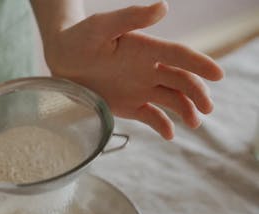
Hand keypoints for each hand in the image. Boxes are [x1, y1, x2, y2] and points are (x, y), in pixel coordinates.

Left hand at [42, 1, 223, 139]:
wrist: (61, 57)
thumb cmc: (80, 37)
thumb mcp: (102, 26)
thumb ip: (130, 18)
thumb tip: (163, 7)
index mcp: (146, 49)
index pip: (179, 56)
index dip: (199, 64)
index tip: (218, 74)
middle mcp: (148, 69)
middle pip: (181, 81)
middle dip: (197, 93)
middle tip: (207, 108)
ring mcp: (139, 88)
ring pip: (171, 100)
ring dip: (185, 111)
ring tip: (193, 123)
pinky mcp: (128, 105)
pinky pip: (150, 116)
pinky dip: (162, 126)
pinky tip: (170, 135)